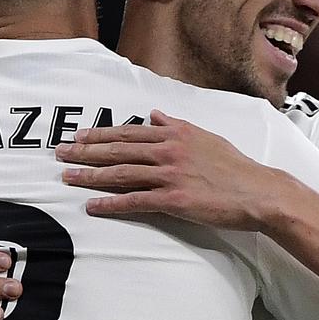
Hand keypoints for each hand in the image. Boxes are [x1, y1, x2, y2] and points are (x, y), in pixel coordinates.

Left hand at [55, 109, 290, 230]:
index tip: (78, 136)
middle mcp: (168, 150)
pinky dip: (111, 203)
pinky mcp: (174, 198)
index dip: (99, 134)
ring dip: (90, 176)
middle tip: (60, 154)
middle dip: (85, 151)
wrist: (259, 191)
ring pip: (121, 173)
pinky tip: (93, 206)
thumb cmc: (235, 166)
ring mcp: (170, 174)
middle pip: (117, 149)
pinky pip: (135, 200)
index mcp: (174, 133)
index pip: (128, 132)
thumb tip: (154, 113)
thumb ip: (176, 124)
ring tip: (68, 178)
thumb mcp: (205, 136)